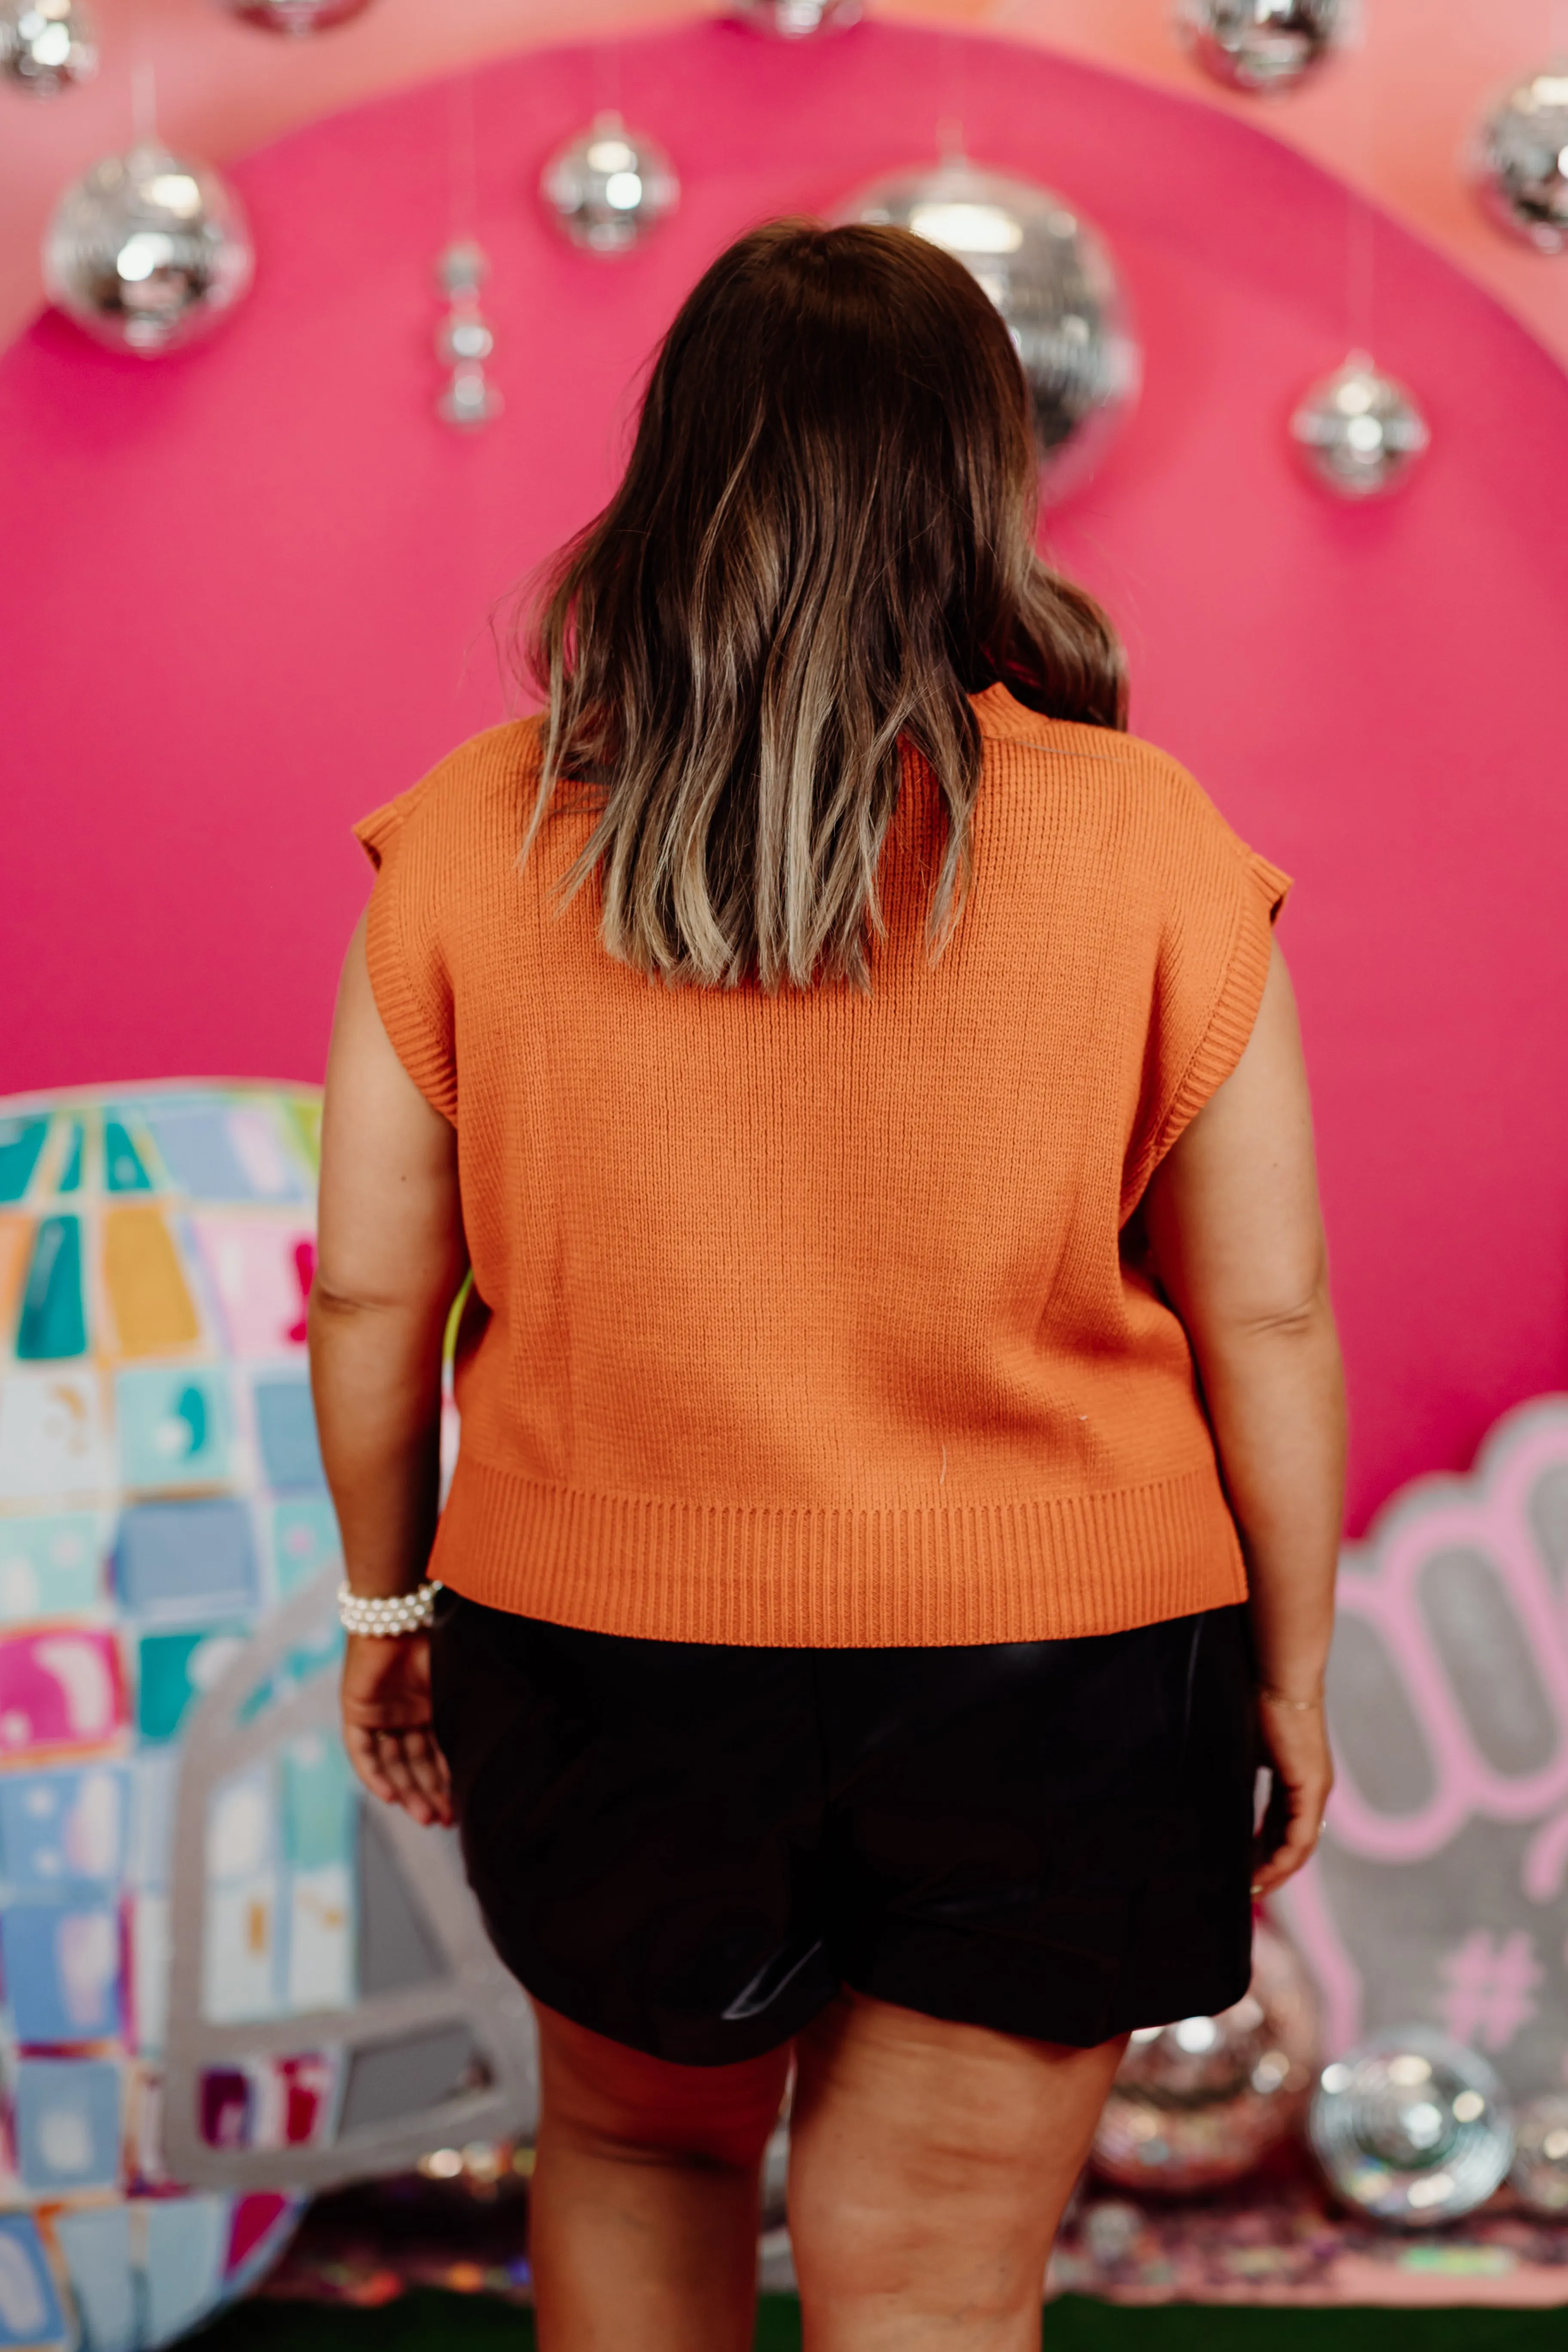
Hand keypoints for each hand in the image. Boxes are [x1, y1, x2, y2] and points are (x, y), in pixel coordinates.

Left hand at [340, 1631, 452, 1827]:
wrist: (399, 1613)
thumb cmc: (436, 1639)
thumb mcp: (457, 1683)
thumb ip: (469, 1712)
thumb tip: (500, 1749)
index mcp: (432, 1707)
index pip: (437, 1754)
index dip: (448, 1782)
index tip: (462, 1808)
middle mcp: (405, 1715)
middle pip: (415, 1765)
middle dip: (429, 1794)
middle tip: (444, 1821)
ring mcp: (381, 1714)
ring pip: (392, 1763)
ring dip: (407, 1791)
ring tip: (424, 1816)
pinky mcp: (356, 1711)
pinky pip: (362, 1751)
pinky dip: (374, 1774)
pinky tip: (390, 1797)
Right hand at [1251, 1691, 1332, 1898]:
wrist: (1276, 1674)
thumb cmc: (1255, 1700)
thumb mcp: (1243, 1748)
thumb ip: (1235, 1774)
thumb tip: (1210, 1794)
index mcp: (1296, 1780)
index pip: (1282, 1828)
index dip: (1263, 1853)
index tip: (1240, 1873)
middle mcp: (1311, 1789)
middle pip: (1293, 1845)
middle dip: (1268, 1870)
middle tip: (1244, 1892)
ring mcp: (1314, 1789)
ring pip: (1298, 1846)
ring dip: (1276, 1871)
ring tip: (1251, 1890)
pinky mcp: (1311, 1787)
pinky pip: (1300, 1837)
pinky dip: (1282, 1858)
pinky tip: (1262, 1872)